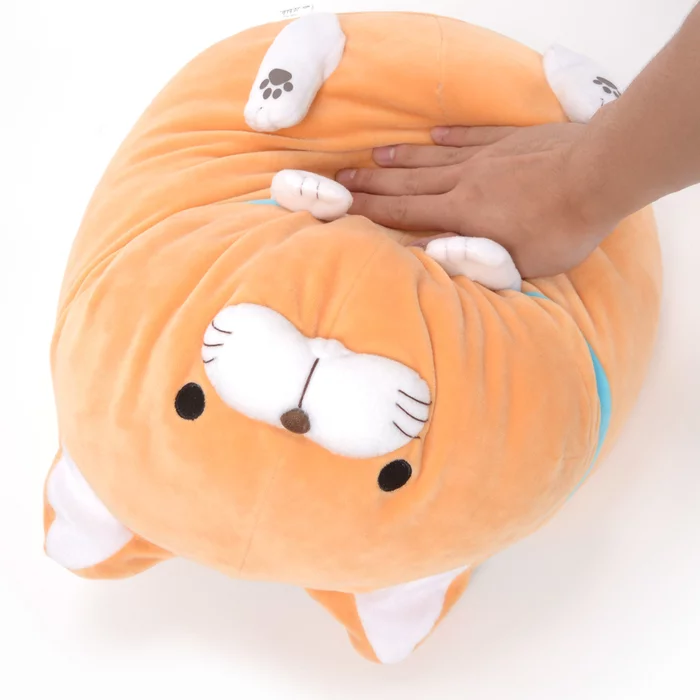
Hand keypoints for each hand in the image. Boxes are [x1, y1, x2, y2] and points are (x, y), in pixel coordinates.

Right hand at [337, 125, 615, 278]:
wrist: (599, 174)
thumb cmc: (563, 227)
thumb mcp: (519, 262)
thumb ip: (474, 260)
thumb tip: (432, 255)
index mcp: (463, 213)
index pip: (406, 214)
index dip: (370, 212)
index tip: (342, 208)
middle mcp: (465, 181)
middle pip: (408, 183)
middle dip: (371, 184)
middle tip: (341, 179)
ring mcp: (486, 157)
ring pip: (432, 159)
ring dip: (400, 160)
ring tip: (373, 156)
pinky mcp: (508, 141)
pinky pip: (469, 138)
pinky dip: (446, 139)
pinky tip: (431, 137)